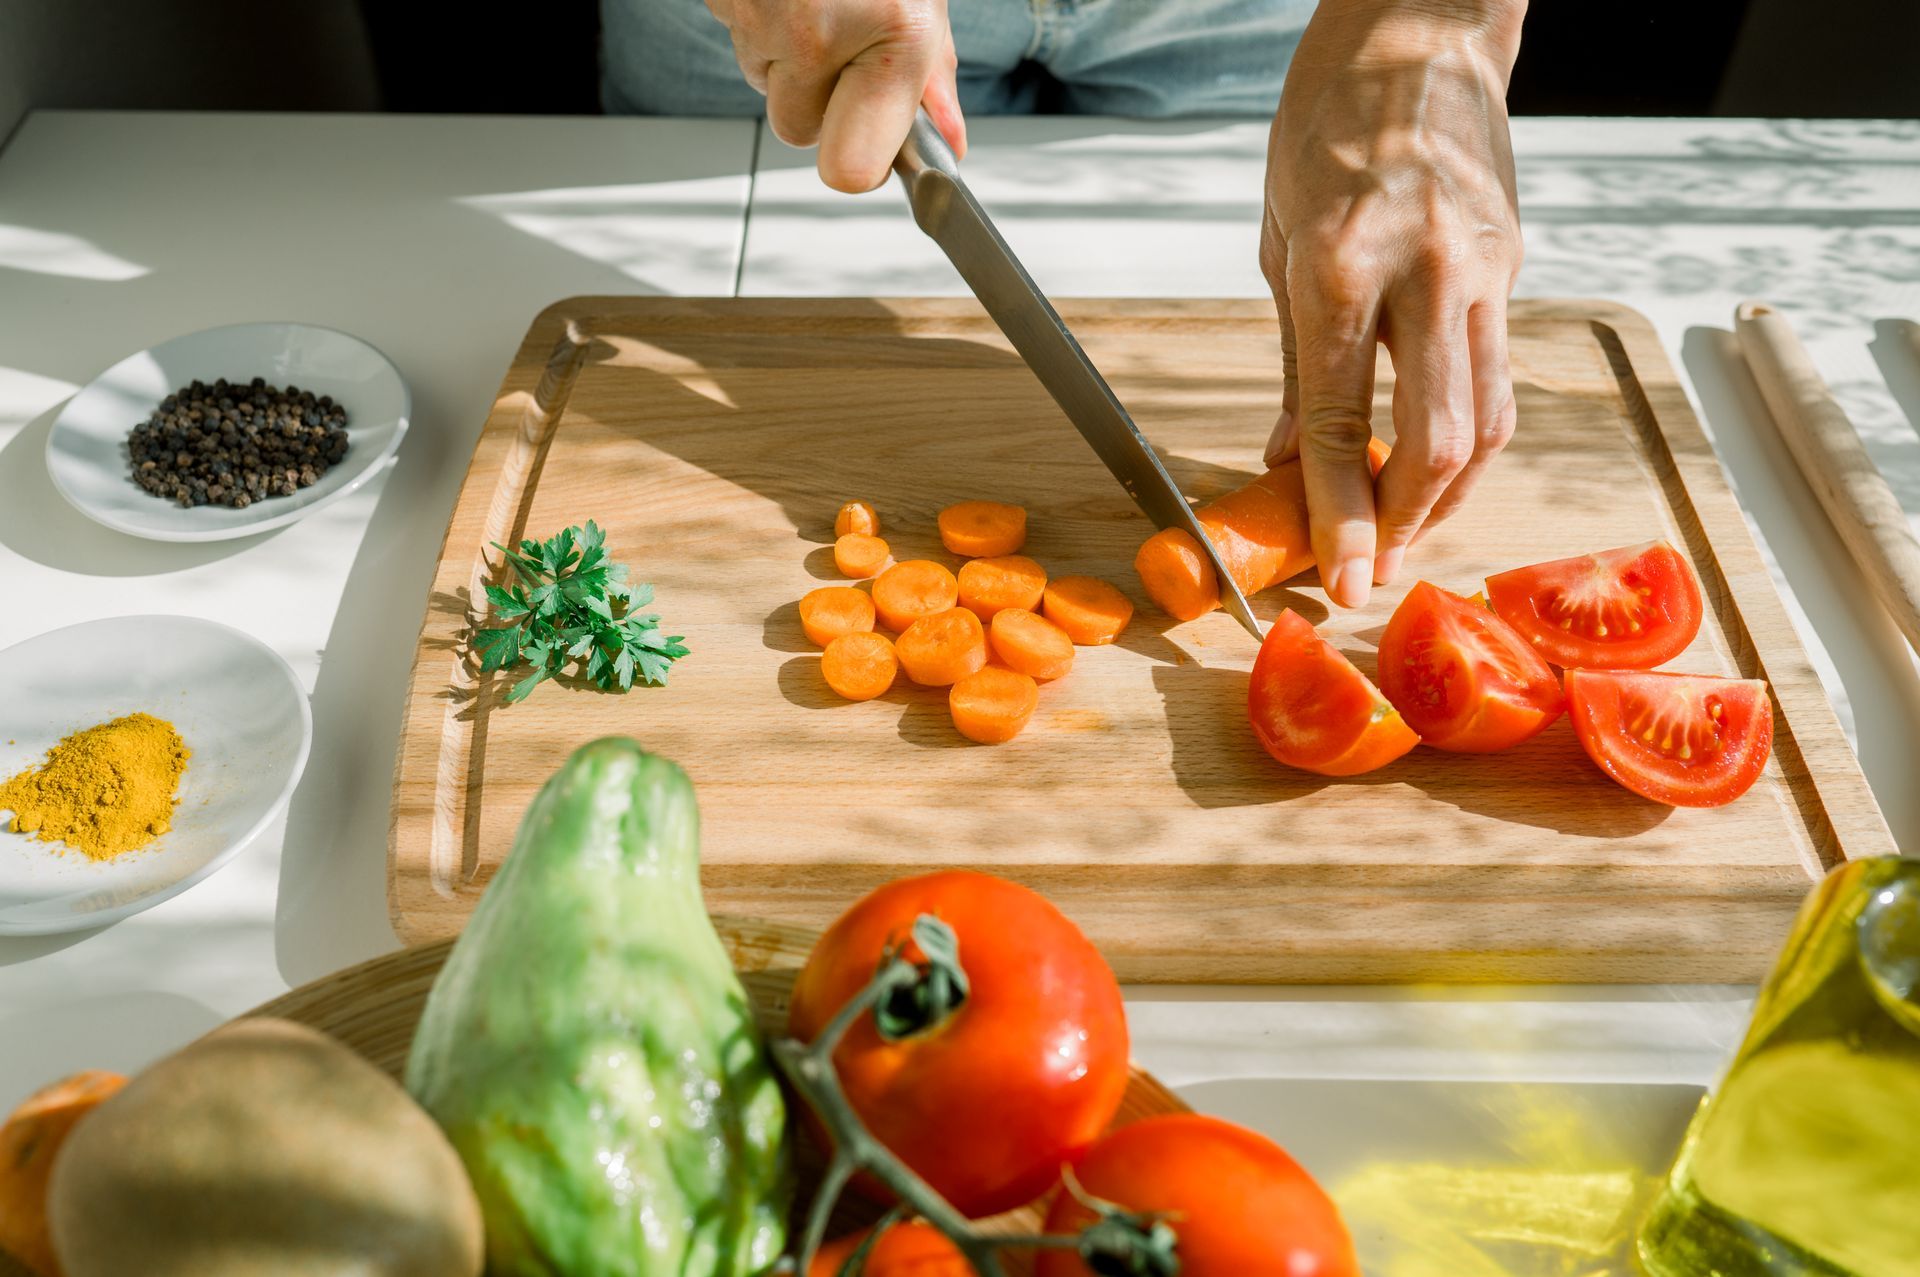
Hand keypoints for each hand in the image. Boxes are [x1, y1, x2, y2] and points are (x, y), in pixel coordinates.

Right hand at [706, 0, 966, 191]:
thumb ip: (931, 75)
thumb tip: (946, 143)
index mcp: (892, 31)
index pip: (853, 170)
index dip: (860, 165)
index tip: (872, 152)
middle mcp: (819, 32)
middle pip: (798, 132)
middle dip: (815, 101)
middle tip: (841, 45)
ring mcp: (761, 14)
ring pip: (766, 81)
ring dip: (787, 55)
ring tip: (816, 0)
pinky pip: (740, 35)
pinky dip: (761, 17)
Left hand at [1261, 0, 1525, 607]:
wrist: (1422, 30)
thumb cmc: (1330, 120)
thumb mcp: (1277, 238)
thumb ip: (1289, 361)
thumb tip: (1280, 460)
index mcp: (1342, 263)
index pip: (1336, 419)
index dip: (1337, 512)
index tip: (1338, 575)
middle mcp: (1424, 272)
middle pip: (1436, 439)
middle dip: (1406, 521)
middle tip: (1377, 565)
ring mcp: (1482, 270)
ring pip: (1489, 420)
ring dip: (1449, 493)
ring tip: (1406, 527)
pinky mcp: (1514, 266)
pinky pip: (1500, 375)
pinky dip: (1471, 436)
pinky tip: (1436, 461)